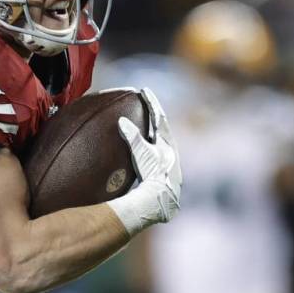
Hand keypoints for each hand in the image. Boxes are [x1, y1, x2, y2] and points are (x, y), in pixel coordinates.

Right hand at [108, 88, 181, 234]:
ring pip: (162, 144)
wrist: (162, 202)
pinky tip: (145, 158)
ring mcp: (170, 166)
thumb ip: (132, 137)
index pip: (159, 118)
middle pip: (163, 130)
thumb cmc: (153, 176)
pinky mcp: (165, 178)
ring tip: (147, 129)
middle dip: (155, 118)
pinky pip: (158, 158)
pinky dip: (151, 152)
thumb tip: (121, 121)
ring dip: (154, 135)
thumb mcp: (141, 153)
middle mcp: (171, 153)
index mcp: (167, 144)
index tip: (144, 91)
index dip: (151, 103)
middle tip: (148, 107)